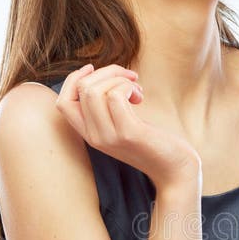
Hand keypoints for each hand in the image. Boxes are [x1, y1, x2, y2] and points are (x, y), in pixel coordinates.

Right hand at [55, 63, 201, 191]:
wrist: (175, 169)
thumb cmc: (153, 142)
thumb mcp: (123, 124)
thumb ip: (108, 107)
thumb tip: (101, 73)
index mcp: (90, 134)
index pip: (63, 102)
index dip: (74, 79)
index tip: (95, 69)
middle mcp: (94, 137)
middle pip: (82, 89)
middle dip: (106, 72)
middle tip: (130, 79)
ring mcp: (109, 136)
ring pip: (94, 90)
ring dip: (118, 79)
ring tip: (136, 90)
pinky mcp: (128, 133)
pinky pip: (115, 96)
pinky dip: (127, 87)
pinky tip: (139, 97)